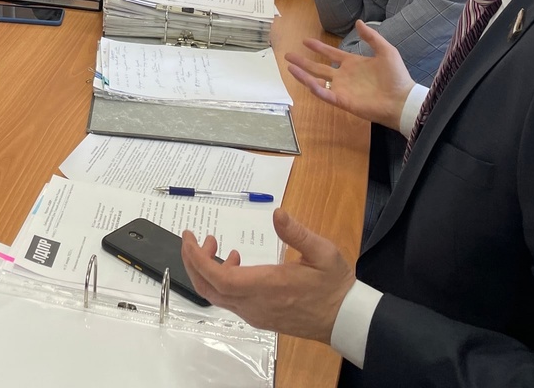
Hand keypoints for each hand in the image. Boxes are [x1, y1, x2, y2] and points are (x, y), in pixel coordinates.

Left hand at [181, 209, 354, 343]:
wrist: (345, 320)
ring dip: (208, 270)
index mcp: (266, 287)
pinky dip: (222, 280)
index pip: (218, 278)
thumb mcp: (322, 253)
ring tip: (217, 245)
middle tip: (194, 239)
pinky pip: (230, 301)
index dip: (197, 259)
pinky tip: (236, 263)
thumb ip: (297, 233)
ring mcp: (255, 314)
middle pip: (209, 288)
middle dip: (194, 262)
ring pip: (217, 296)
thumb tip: (277, 213)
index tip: (188, 237)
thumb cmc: (334, 286)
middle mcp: (254, 304)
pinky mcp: (259, 317)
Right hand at [284, 20, 414, 128]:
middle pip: (319, 67)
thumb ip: (371, 37)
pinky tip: (303, 79)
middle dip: (303, 61)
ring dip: (303, 74)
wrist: (401, 100)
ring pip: (317, 80)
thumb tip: (358, 22)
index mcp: (353, 64)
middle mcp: (344, 76)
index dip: (318, 47)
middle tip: (288, 54)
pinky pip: (324, 93)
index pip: (331, 53)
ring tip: (289, 66)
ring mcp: (342, 89)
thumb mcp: (386, 51)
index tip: (306, 41)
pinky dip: (313, 87)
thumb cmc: (396, 76)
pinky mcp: (342, 100)